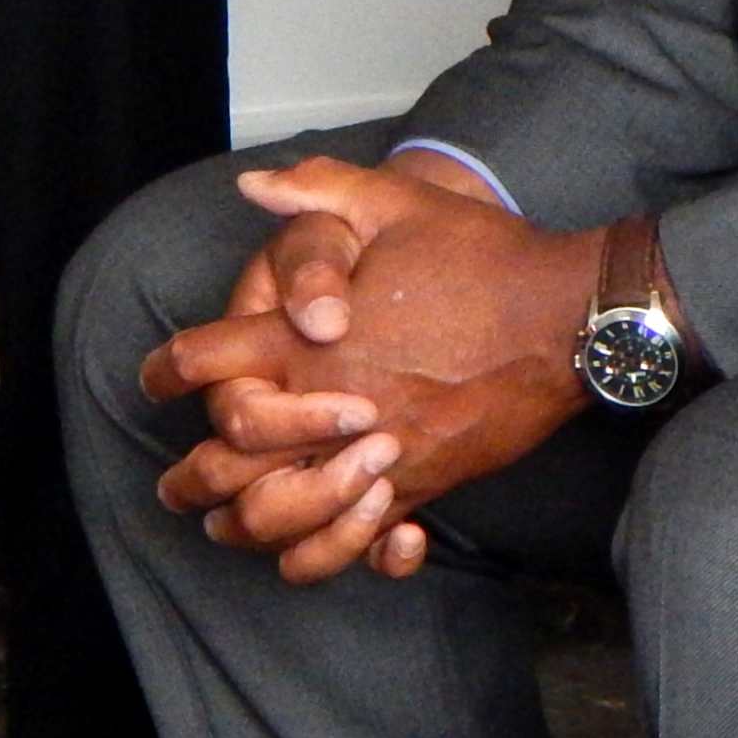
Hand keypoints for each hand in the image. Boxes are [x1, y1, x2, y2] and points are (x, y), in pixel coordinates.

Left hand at [143, 160, 602, 583]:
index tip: (163, 377)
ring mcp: (372, 454)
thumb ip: (321, 189)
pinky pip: (351, 543)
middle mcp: (326, 406)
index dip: (166, 370)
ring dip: (245, 525)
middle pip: (218, 465)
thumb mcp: (403, 202)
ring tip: (236, 521)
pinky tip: (328, 539)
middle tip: (182, 479)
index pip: (198, 363)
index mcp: (305, 341)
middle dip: (189, 476)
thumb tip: (253, 184)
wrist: (573, 316)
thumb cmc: (489, 258)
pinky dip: (329, 552)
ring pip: (275, 520)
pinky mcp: (418, 485)